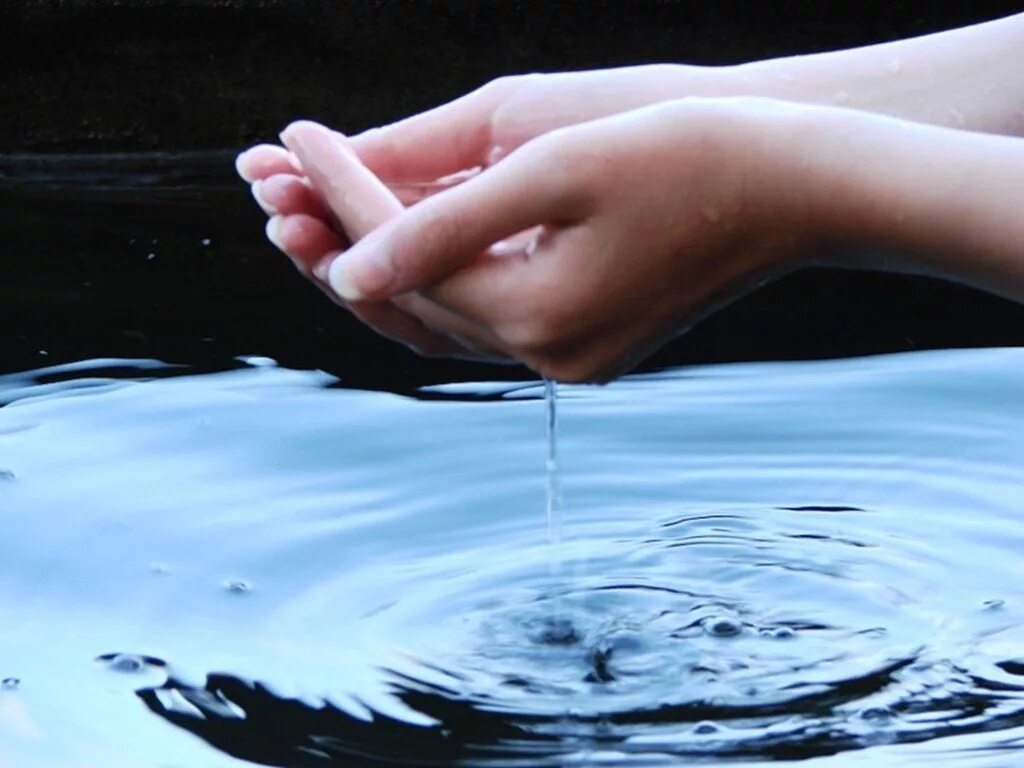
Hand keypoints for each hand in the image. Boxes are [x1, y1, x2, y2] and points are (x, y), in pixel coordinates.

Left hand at [312, 98, 818, 381]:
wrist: (797, 190)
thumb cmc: (691, 154)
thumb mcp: (556, 169)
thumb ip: (442, 224)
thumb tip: (347, 271)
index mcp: (535, 316)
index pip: (401, 253)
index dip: (340, 192)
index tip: (292, 137)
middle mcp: (545, 356)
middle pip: (410, 301)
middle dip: (343, 243)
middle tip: (281, 191)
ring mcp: (570, 358)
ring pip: (441, 318)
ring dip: (384, 268)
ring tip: (323, 219)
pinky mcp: (589, 345)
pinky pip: (485, 319)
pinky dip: (438, 280)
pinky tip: (407, 244)